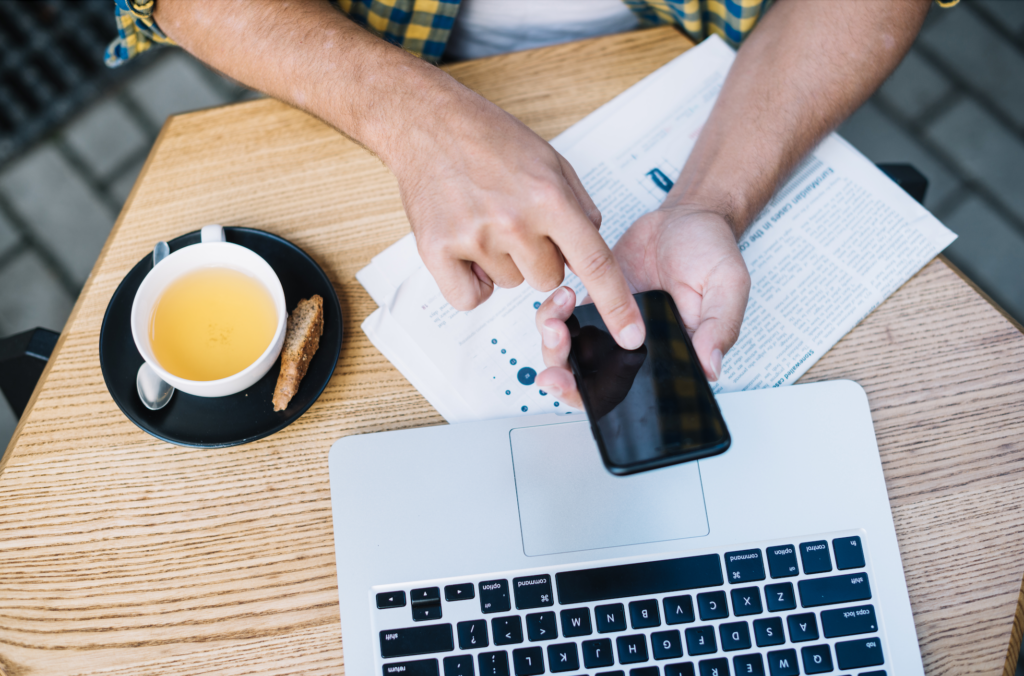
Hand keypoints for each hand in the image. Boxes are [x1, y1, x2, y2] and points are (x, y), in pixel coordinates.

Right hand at [390, 87, 645, 349]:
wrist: (427, 123)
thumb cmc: (489, 138)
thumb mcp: (551, 162)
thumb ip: (579, 209)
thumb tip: (589, 253)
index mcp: (549, 198)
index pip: (594, 263)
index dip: (616, 304)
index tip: (631, 336)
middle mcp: (514, 221)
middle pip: (548, 281)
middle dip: (539, 258)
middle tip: (515, 220)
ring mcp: (474, 238)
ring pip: (510, 285)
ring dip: (502, 263)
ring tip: (484, 219)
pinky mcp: (437, 250)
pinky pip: (470, 298)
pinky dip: (470, 281)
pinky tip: (465, 245)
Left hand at [535, 207, 749, 406]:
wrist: (686, 218)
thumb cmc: (711, 251)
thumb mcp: (728, 284)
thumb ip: (721, 326)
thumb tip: (711, 367)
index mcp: (672, 354)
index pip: (634, 395)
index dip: (599, 400)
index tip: (576, 387)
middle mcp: (638, 347)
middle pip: (592, 380)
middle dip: (564, 377)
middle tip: (554, 364)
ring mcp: (613, 325)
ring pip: (572, 352)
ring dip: (553, 344)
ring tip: (556, 321)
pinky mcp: (596, 301)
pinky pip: (565, 319)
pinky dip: (553, 313)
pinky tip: (561, 297)